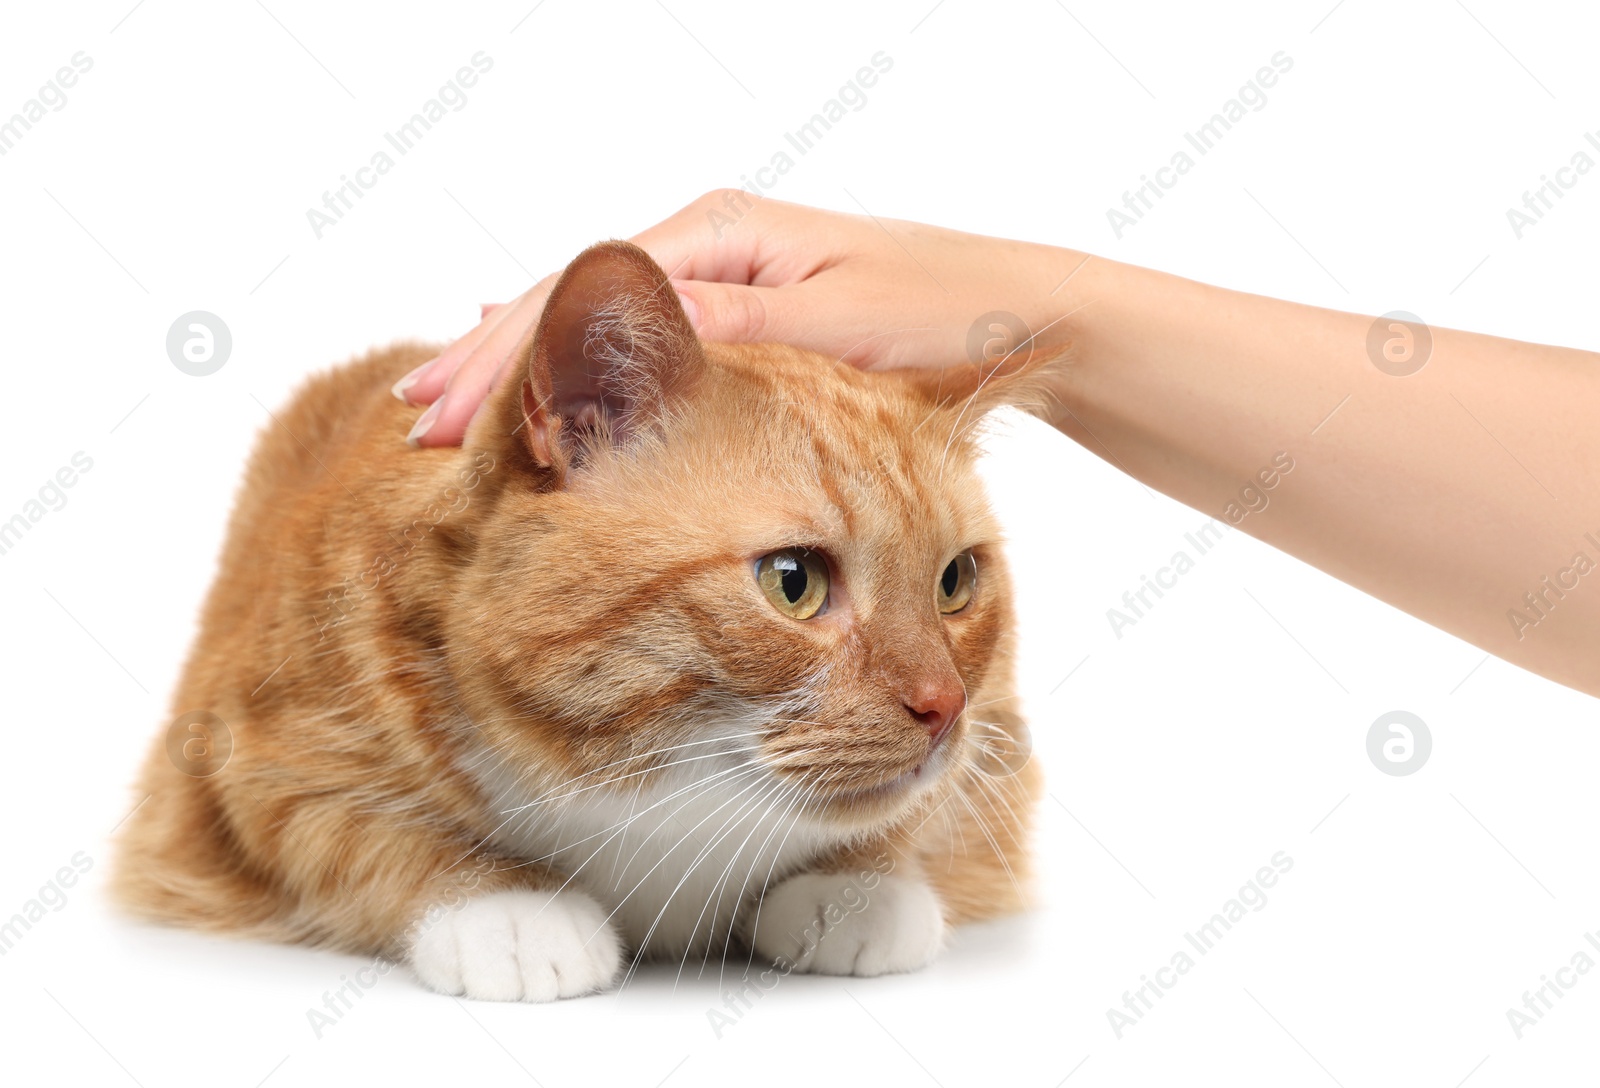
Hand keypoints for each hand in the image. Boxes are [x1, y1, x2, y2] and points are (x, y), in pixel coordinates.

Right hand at [395, 191, 1087, 446]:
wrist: (1019, 319)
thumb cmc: (938, 319)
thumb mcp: (829, 329)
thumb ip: (724, 331)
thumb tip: (610, 332)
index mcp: (719, 234)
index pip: (579, 293)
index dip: (501, 355)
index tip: (440, 414)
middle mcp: (710, 248)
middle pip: (570, 303)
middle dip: (487, 360)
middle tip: (414, 423)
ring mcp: (722, 283)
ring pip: (597, 328)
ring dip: (520, 370)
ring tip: (445, 411)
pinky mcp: (742, 321)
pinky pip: (639, 349)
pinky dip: (579, 373)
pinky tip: (536, 385)